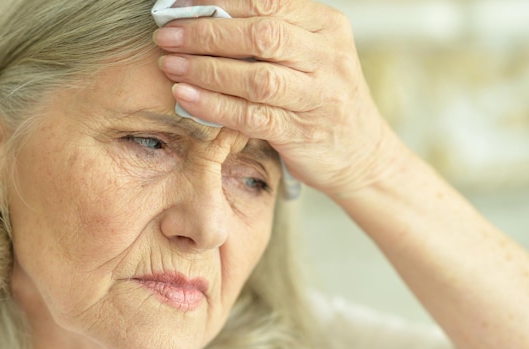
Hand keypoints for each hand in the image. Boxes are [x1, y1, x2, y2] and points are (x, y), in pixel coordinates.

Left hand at [153, 0, 407, 195]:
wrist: (362, 152)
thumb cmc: (322, 98)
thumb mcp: (309, 54)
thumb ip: (270, 36)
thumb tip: (204, 18)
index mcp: (325, 25)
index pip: (266, 3)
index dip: (217, 2)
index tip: (177, 7)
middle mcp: (326, 56)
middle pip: (261, 35)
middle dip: (206, 33)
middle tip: (167, 36)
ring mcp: (318, 96)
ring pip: (256, 77)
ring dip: (206, 69)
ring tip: (170, 65)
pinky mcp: (303, 132)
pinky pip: (253, 116)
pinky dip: (215, 106)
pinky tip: (187, 98)